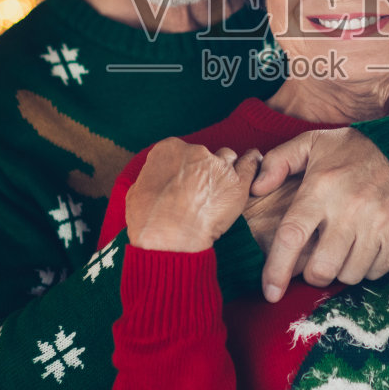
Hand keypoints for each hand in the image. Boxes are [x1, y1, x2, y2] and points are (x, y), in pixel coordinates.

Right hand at [125, 138, 259, 251]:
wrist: (168, 240)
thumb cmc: (148, 221)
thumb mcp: (136, 192)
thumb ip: (152, 178)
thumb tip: (156, 181)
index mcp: (168, 149)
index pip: (182, 151)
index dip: (184, 168)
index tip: (184, 182)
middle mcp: (195, 151)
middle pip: (206, 155)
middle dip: (204, 170)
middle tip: (201, 193)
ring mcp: (218, 165)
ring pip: (228, 160)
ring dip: (225, 172)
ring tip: (221, 191)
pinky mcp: (237, 182)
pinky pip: (251, 165)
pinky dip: (252, 165)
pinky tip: (253, 165)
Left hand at [251, 128, 388, 301]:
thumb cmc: (355, 150)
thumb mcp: (312, 144)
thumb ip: (278, 162)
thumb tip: (255, 187)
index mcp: (321, 188)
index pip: (291, 237)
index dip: (277, 270)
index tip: (270, 291)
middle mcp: (350, 209)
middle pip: (321, 269)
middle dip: (312, 275)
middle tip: (315, 262)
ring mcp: (379, 224)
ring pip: (349, 275)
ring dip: (340, 270)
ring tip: (342, 250)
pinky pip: (376, 271)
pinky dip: (366, 267)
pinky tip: (364, 247)